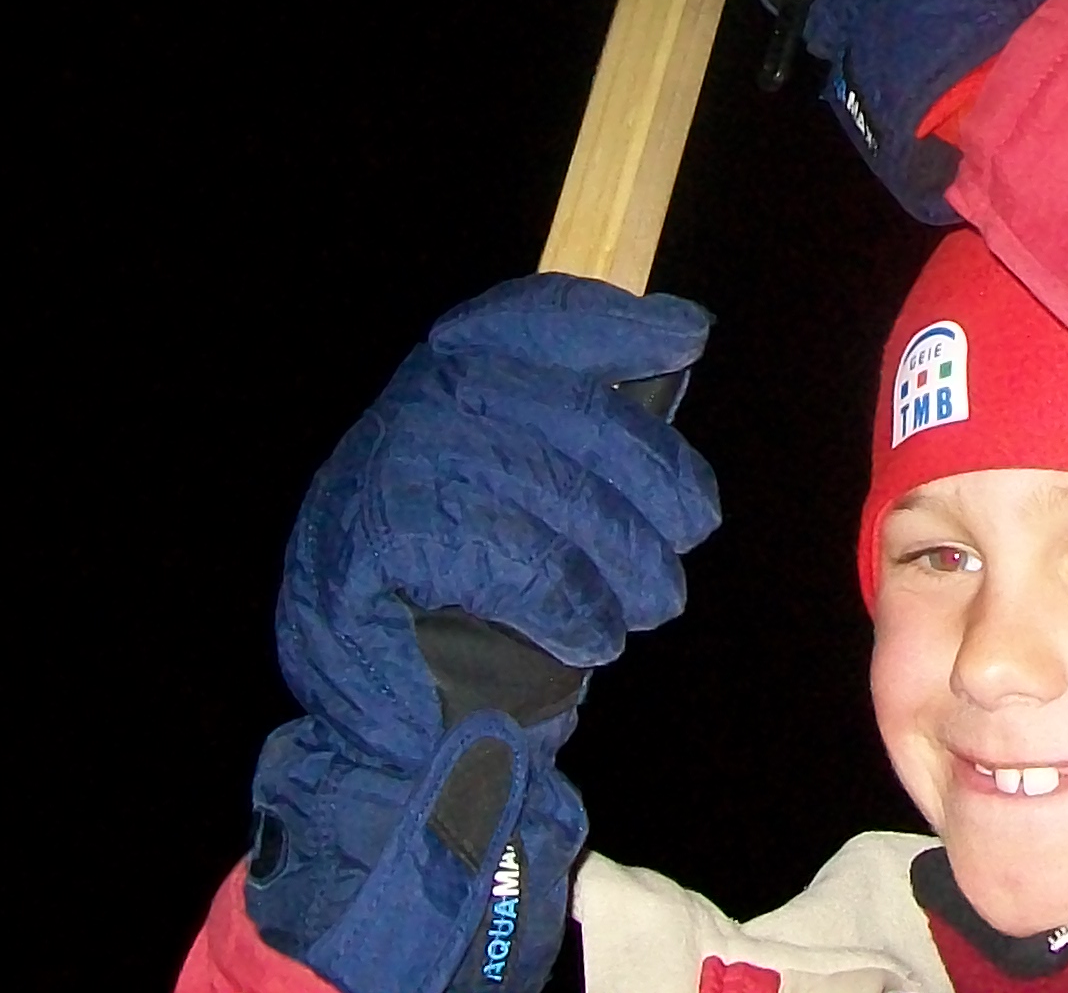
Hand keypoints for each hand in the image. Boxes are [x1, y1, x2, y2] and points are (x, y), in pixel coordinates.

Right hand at [247, 277, 719, 992]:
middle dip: (648, 464)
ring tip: (651, 600)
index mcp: (440, 390)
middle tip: (694, 525)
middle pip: (556, 403)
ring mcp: (378, 480)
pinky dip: (568, 600)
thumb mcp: (545, 503)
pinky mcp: (372, 554)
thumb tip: (681, 337)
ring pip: (541, 482)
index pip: (521, 318)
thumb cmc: (498, 620)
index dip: (609, 324)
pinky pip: (509, 557)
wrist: (402, 749)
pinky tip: (588, 633)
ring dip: (620, 548)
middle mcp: (402, 419)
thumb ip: (588, 429)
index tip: (686, 336)